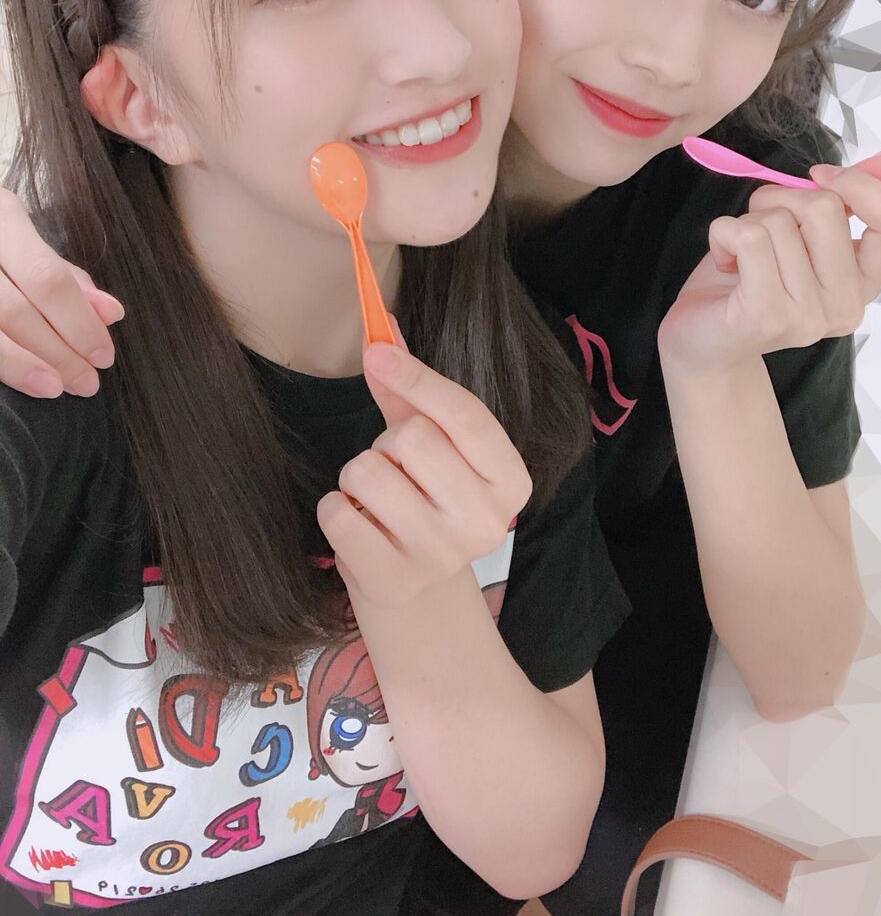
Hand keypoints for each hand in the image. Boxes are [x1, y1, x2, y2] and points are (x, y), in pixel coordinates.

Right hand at [0, 189, 123, 397]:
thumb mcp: (28, 239)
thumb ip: (66, 276)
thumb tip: (110, 314)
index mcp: (3, 220)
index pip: (48, 280)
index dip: (80, 324)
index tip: (103, 356)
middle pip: (17, 313)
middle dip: (58, 353)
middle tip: (86, 382)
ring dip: (25, 366)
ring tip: (56, 387)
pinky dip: (2, 365)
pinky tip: (21, 378)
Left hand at [315, 341, 531, 608]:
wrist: (417, 586)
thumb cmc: (426, 494)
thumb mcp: (434, 441)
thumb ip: (412, 390)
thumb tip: (382, 329)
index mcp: (511, 481)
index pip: (464, 413)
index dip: (417, 377)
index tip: (376, 354)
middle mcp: (486, 523)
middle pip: (412, 438)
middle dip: (388, 443)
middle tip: (398, 470)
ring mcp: (440, 557)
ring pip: (367, 471)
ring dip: (358, 476)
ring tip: (378, 500)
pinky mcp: (392, 581)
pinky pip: (336, 513)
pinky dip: (336, 509)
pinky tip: (361, 526)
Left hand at [658, 165, 880, 370]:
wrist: (703, 339)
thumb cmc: (748, 281)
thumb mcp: (799, 237)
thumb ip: (842, 203)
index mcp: (864, 283)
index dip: (861, 187)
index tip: (819, 179)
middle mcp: (846, 305)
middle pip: (824, 208)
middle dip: (779, 197)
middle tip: (758, 222)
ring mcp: (808, 316)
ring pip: (778, 221)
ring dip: (746, 222)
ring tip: (739, 254)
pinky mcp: (766, 315)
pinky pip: (749, 238)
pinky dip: (723, 233)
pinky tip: (724, 260)